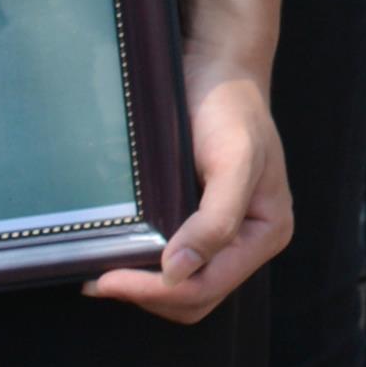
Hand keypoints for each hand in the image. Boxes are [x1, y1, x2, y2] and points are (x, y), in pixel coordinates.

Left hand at [86, 55, 290, 322]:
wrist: (216, 68)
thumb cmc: (230, 108)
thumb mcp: (233, 159)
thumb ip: (216, 220)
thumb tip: (178, 272)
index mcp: (266, 232)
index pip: (208, 286)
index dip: (158, 291)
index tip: (108, 279)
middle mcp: (247, 242)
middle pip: (195, 298)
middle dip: (148, 295)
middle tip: (99, 279)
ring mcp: (222, 236)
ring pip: (180, 289)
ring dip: (143, 287)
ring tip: (101, 273)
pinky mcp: (196, 223)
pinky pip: (171, 264)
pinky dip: (143, 270)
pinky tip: (117, 256)